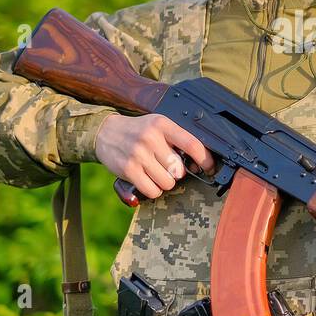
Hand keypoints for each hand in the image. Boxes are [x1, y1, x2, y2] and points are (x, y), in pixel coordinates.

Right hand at [94, 113, 215, 198]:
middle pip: (179, 169)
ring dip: (165, 182)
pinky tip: (148, 179)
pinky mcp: (128, 170)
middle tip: (168, 167)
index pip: (192, 144)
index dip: (205, 160)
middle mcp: (151, 138)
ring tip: (156, 172)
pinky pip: (152, 190)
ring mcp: (139, 154)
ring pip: (167, 182)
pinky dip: (153, 190)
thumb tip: (198, 164)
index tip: (209, 168)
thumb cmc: (139, 131)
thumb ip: (177, 140)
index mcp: (163, 125)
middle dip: (178, 173)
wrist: (106, 132)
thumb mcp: (158, 126)